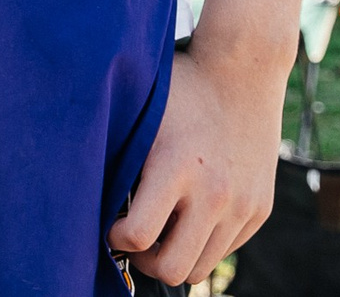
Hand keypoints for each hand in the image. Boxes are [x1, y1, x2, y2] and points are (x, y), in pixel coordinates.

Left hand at [110, 42, 289, 284]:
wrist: (244, 70)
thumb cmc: (181, 87)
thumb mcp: (142, 114)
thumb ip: (119, 157)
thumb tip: (80, 193)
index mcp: (175, 166)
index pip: (136, 236)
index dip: (114, 238)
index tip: (111, 224)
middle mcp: (214, 193)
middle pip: (171, 269)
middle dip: (144, 261)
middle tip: (135, 237)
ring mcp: (242, 205)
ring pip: (199, 268)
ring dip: (174, 256)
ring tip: (161, 229)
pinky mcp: (260, 210)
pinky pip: (224, 250)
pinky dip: (203, 242)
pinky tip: (190, 213)